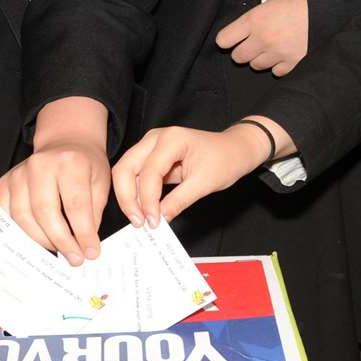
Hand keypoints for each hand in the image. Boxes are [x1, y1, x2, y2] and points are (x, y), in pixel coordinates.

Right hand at [0, 141, 110, 265]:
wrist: (65, 143)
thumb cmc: (84, 164)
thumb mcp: (100, 183)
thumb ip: (93, 213)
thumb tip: (84, 246)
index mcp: (70, 162)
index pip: (76, 205)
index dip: (83, 233)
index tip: (90, 253)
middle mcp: (41, 165)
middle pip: (46, 212)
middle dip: (61, 241)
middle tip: (74, 258)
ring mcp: (19, 173)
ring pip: (23, 217)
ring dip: (41, 240)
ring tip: (58, 250)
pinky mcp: (6, 182)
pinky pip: (6, 214)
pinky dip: (19, 232)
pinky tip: (35, 240)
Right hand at [112, 123, 271, 225]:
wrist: (234, 150)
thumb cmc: (224, 160)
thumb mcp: (204, 183)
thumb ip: (179, 200)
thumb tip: (160, 219)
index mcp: (171, 139)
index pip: (149, 172)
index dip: (148, 199)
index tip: (152, 222)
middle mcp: (155, 138)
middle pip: (126, 167)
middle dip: (127, 197)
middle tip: (138, 222)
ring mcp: (151, 145)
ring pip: (126, 171)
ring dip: (129, 196)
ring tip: (140, 219)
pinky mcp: (151, 155)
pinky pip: (135, 174)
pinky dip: (135, 193)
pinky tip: (142, 210)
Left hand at [215, 0, 307, 75]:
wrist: (326, 8)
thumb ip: (258, 14)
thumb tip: (250, 26)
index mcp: (254, 20)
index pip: (224, 39)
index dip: (226, 39)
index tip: (232, 38)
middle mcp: (263, 38)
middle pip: (238, 57)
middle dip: (242, 50)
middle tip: (251, 44)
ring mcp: (277, 52)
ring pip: (256, 66)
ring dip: (260, 58)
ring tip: (270, 48)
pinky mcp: (292, 62)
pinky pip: (276, 72)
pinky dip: (278, 65)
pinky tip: (282, 55)